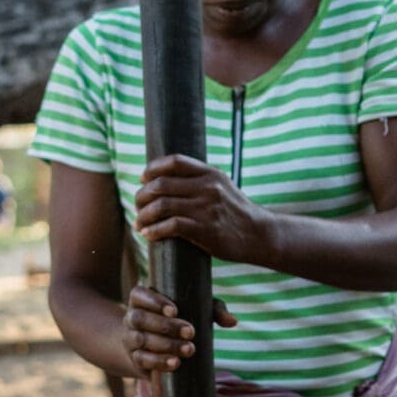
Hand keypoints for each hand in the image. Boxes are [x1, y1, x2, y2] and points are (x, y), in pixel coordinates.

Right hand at [118, 285, 237, 378]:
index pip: (139, 294)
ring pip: (141, 340)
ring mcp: (130, 338)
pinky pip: (142, 360)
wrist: (154, 346)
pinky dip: (159, 362)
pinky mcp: (135, 358)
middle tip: (190, 332)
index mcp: (142, 299)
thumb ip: (214, 309)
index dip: (153, 301)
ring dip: (165, 345)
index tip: (175, 310)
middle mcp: (132, 317)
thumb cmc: (179, 319)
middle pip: (140, 318)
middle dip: (165, 326)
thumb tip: (232, 321)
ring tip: (189, 349)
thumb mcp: (196, 309)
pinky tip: (175, 363)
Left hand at [134, 155, 272, 262]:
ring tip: (138, 223)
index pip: (175, 161)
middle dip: (142, 195)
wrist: (259, 234)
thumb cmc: (236, 212)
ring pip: (161, 205)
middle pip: (161, 184)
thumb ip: (200, 181)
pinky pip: (170, 226)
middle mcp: (207, 187)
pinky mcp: (205, 229)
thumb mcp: (223, 187)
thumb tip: (168, 179)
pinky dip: (154, 230)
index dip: (153, 168)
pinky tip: (148, 235)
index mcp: (211, 173)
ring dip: (143, 215)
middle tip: (137, 205)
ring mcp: (206, 208)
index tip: (143, 178)